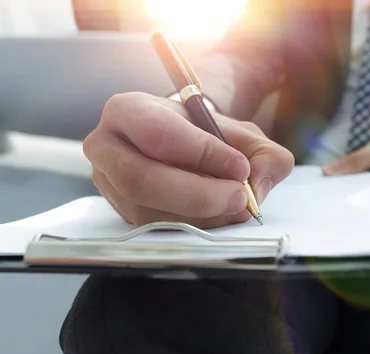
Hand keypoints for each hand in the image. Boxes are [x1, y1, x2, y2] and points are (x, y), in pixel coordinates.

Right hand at [83, 92, 294, 227]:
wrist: (180, 144)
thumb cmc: (203, 134)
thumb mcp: (240, 132)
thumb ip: (263, 152)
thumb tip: (257, 183)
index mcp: (128, 110)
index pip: (158, 134)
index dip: (201, 154)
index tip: (239, 168)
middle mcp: (106, 147)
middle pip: (141, 179)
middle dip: (196, 195)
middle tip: (239, 198)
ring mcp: (108, 183)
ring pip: (146, 211)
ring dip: (196, 216)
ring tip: (232, 206)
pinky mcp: (119, 211)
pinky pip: (151, 228)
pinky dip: (189, 227)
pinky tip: (215, 217)